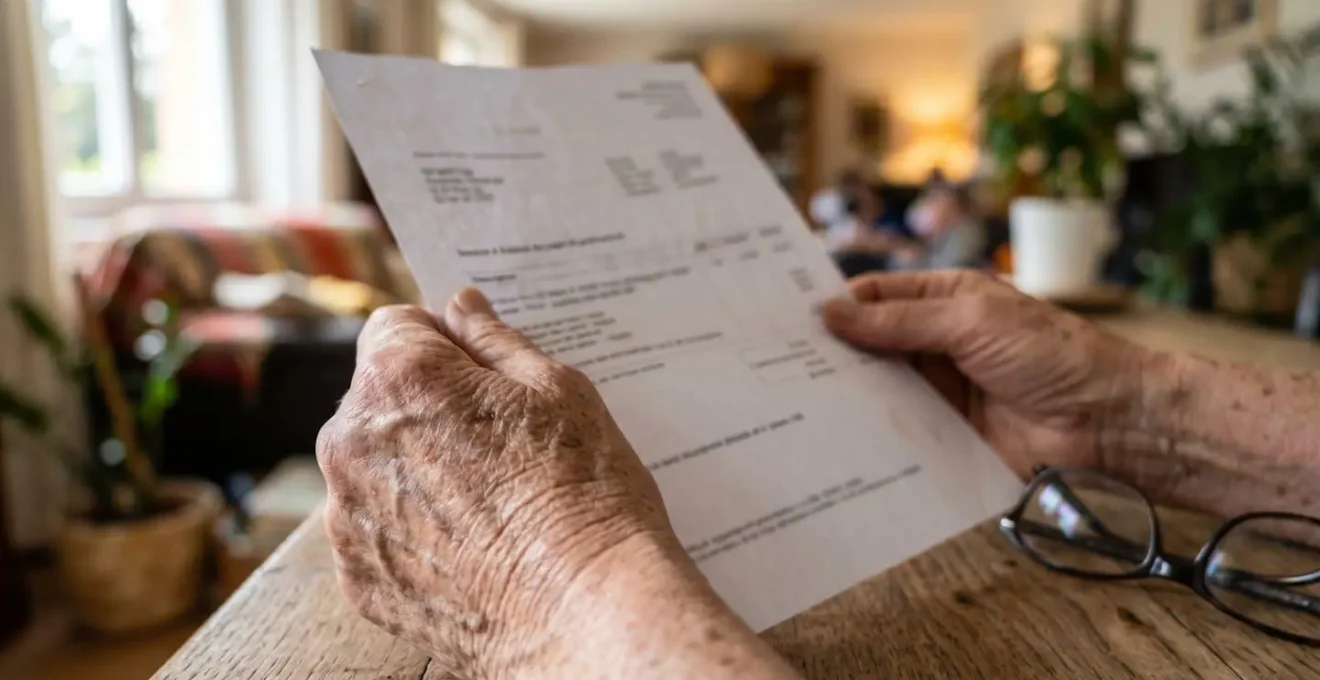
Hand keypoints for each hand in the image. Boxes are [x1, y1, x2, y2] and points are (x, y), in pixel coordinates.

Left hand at [317, 288, 677, 677]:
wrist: (586, 612)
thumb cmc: (583, 494)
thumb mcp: (558, 391)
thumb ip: (495, 341)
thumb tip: (461, 307)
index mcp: (398, 378)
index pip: (395, 326)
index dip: (442, 343)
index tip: (483, 376)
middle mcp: (351, 442)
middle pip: (378, 397)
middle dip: (426, 406)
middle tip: (500, 444)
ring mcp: (348, 517)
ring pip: (375, 466)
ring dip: (415, 470)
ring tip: (491, 503)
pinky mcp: (359, 579)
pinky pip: (378, 531)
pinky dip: (413, 532)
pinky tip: (474, 546)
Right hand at [822, 271, 1152, 476]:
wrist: (1106, 421)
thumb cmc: (1052, 355)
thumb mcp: (971, 320)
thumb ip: (900, 319)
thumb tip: (834, 312)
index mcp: (946, 300)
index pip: (877, 296)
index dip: (838, 305)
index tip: (791, 319)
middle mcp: (938, 343)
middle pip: (871, 344)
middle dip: (834, 353)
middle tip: (779, 363)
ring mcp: (941, 390)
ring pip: (881, 389)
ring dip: (849, 394)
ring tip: (796, 401)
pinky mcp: (946, 434)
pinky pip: (900, 431)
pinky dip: (873, 433)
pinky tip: (836, 437)